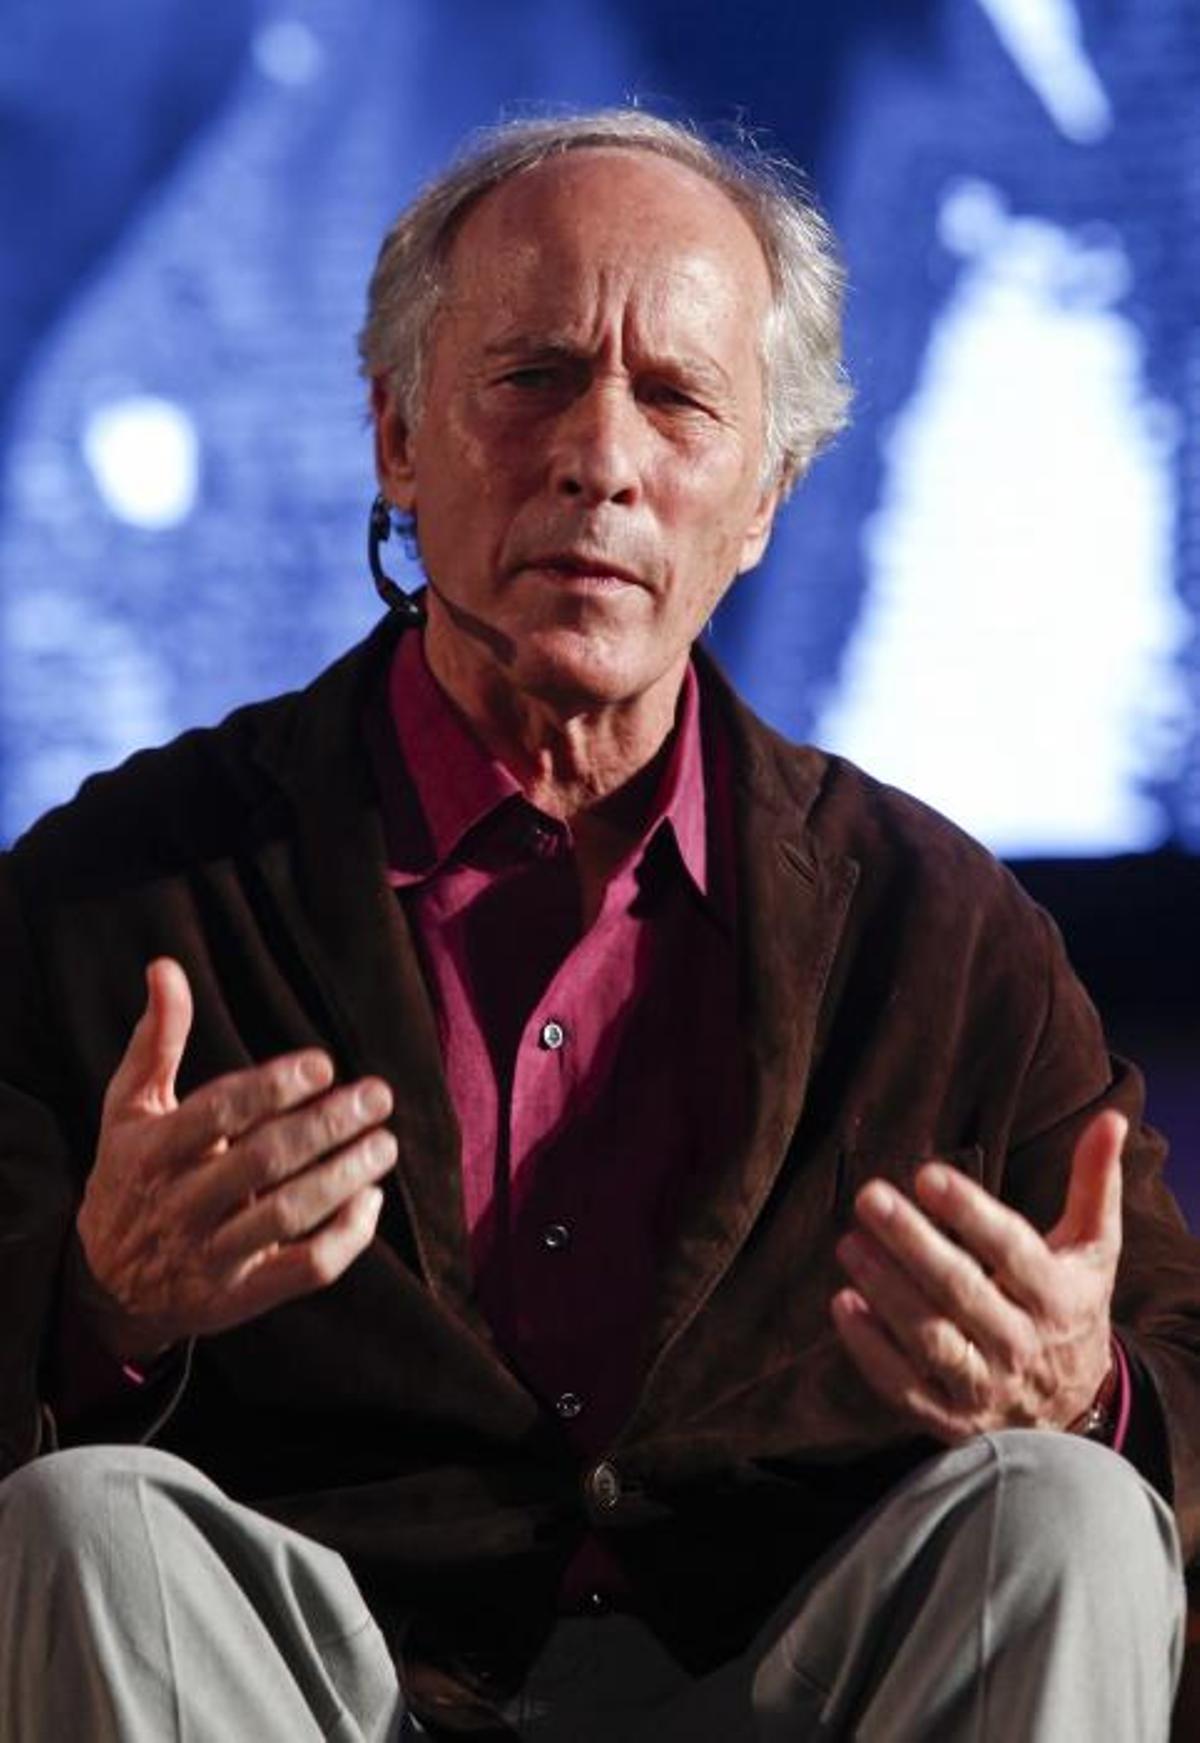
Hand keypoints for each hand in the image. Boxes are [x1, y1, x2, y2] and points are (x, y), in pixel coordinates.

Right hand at [76, 958, 396, 1361]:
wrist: (105, 1286)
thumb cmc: (130, 1176)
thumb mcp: (129, 1108)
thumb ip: (156, 1040)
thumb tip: (166, 968)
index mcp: (152, 1151)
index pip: (219, 1113)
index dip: (274, 1086)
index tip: (323, 1065)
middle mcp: (179, 1205)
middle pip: (262, 1161)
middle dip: (327, 1125)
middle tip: (377, 1096)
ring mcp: (209, 1256)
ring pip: (286, 1215)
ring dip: (345, 1177)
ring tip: (385, 1143)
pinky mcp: (239, 1297)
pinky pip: (302, 1270)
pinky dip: (345, 1237)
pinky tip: (370, 1201)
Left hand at [831, 1110, 1125, 1440]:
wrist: (1074, 1410)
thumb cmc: (1071, 1307)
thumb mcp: (1093, 1248)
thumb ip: (1095, 1183)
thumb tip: (1110, 1118)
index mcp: (1058, 1298)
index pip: (1012, 1250)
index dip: (970, 1213)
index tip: (926, 1174)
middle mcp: (1022, 1346)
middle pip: (962, 1292)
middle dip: (912, 1243)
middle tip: (869, 1197)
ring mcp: (984, 1387)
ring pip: (931, 1340)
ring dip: (886, 1292)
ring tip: (849, 1244)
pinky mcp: (949, 1419)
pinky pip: (904, 1388)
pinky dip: (870, 1351)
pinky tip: (843, 1304)